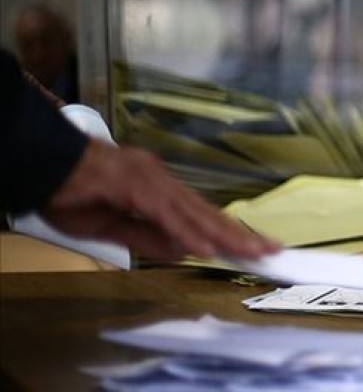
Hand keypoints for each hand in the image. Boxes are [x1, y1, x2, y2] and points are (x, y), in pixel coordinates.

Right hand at [40, 138, 279, 261]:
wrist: (38, 164)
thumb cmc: (69, 193)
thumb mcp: (109, 228)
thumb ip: (146, 239)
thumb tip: (182, 253)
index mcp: (157, 188)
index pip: (200, 213)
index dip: (228, 231)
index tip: (253, 246)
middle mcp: (159, 179)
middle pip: (205, 211)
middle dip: (238, 233)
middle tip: (269, 250)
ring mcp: (147, 178)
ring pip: (193, 211)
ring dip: (222, 233)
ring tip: (249, 251)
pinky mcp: (131, 183)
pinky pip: (164, 213)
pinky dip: (185, 231)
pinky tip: (204, 247)